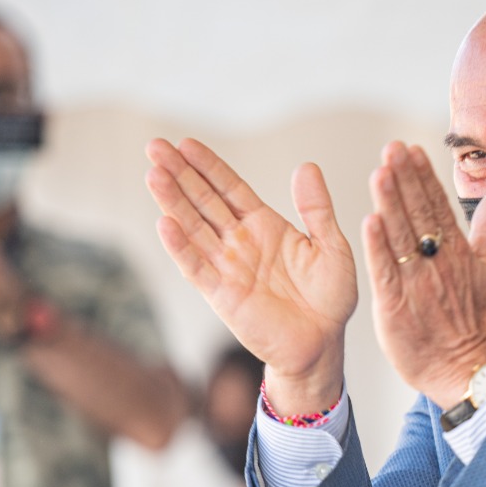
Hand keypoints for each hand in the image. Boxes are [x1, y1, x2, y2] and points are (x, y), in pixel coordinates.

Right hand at [145, 139, 357, 413]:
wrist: (323, 343)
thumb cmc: (330, 297)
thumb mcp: (331, 246)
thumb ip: (317, 209)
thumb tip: (307, 166)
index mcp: (265, 226)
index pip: (230, 189)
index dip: (209, 166)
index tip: (186, 143)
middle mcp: (240, 242)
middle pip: (204, 201)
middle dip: (180, 174)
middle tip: (155, 146)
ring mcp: (228, 267)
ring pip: (194, 228)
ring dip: (173, 202)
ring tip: (154, 174)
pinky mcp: (222, 294)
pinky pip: (197, 267)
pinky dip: (181, 246)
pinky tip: (165, 223)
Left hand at [361, 141, 485, 407]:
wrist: (465, 368)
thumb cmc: (471, 321)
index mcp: (456, 252)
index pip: (437, 205)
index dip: (422, 176)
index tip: (410, 148)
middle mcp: (437, 263)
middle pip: (418, 213)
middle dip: (404, 179)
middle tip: (391, 148)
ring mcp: (417, 283)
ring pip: (401, 236)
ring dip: (391, 203)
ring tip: (380, 172)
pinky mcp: (396, 305)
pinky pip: (386, 271)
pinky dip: (378, 247)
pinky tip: (370, 222)